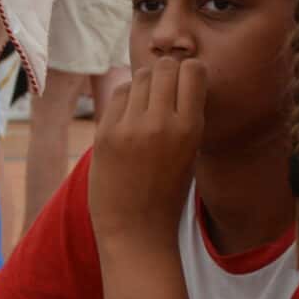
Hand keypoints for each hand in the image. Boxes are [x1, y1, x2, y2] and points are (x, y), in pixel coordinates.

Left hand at [87, 58, 204, 245]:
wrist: (136, 231)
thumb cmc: (167, 193)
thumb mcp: (190, 153)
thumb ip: (185, 115)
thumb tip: (176, 74)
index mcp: (190, 129)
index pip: (193, 70)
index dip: (189, 73)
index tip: (185, 85)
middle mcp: (161, 123)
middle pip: (164, 67)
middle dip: (166, 74)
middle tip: (163, 93)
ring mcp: (130, 128)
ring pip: (140, 76)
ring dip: (144, 85)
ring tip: (146, 107)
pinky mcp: (105, 134)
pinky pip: (118, 95)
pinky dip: (125, 100)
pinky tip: (129, 119)